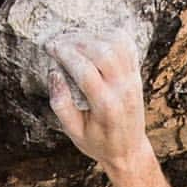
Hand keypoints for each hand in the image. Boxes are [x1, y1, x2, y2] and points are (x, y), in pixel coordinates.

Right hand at [46, 31, 148, 174]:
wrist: (129, 151)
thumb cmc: (98, 142)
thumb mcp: (74, 133)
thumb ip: (61, 104)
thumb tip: (54, 72)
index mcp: (107, 108)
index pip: (85, 70)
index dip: (64, 54)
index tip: (49, 47)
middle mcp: (123, 91)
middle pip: (102, 52)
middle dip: (75, 41)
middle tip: (58, 42)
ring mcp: (133, 81)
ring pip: (115, 43)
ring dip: (91, 36)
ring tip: (72, 41)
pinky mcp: (136, 74)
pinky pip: (126, 45)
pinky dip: (109, 35)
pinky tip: (93, 40)